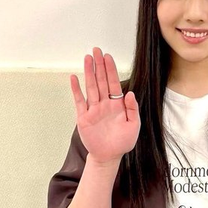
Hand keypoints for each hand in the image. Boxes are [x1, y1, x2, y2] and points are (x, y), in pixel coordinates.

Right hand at [70, 47, 140, 164]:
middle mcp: (104, 104)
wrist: (109, 157)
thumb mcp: (133, 125)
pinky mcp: (84, 117)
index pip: (113, 83)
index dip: (110, 70)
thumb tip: (130, 93)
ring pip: (90, 87)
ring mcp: (93, 109)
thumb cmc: (122, 142)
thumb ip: (132, 109)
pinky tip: (74, 78)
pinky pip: (79, 101)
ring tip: (87, 59)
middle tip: (96, 50)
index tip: (107, 56)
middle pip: (101, 81)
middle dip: (99, 65)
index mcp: (117, 105)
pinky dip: (76, 90)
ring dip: (89, 73)